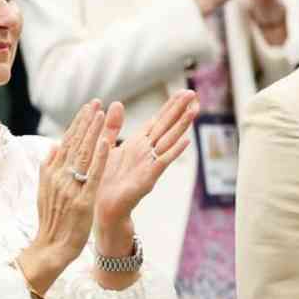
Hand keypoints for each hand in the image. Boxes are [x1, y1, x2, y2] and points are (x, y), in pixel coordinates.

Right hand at [30, 101, 114, 267]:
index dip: (78, 124)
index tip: (88, 106)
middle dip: (85, 122)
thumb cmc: (53, 219)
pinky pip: (92, 176)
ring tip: (101, 114)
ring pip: (83, 155)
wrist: (52, 247)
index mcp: (52, 173)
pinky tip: (104, 143)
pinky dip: (98, 158)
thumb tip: (53, 147)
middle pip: (74, 144)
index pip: (67, 143)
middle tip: (96, 102)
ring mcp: (71, 188)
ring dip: (92, 133)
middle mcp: (60, 177)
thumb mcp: (46, 190)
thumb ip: (49, 168)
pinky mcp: (83, 200)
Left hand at [94, 91, 198, 234]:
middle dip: (180, 109)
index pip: (159, 120)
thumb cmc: (106, 179)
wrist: (103, 207)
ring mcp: (150, 163)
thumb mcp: (107, 146)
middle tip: (194, 93)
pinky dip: (174, 151)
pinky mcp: (148, 177)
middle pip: (167, 126)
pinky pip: (162, 161)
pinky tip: (186, 141)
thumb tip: (118, 103)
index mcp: (138, 142)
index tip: (184, 92)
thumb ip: (113, 125)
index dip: (171, 106)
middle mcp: (147, 150)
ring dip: (182, 126)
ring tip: (194, 111)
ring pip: (169, 140)